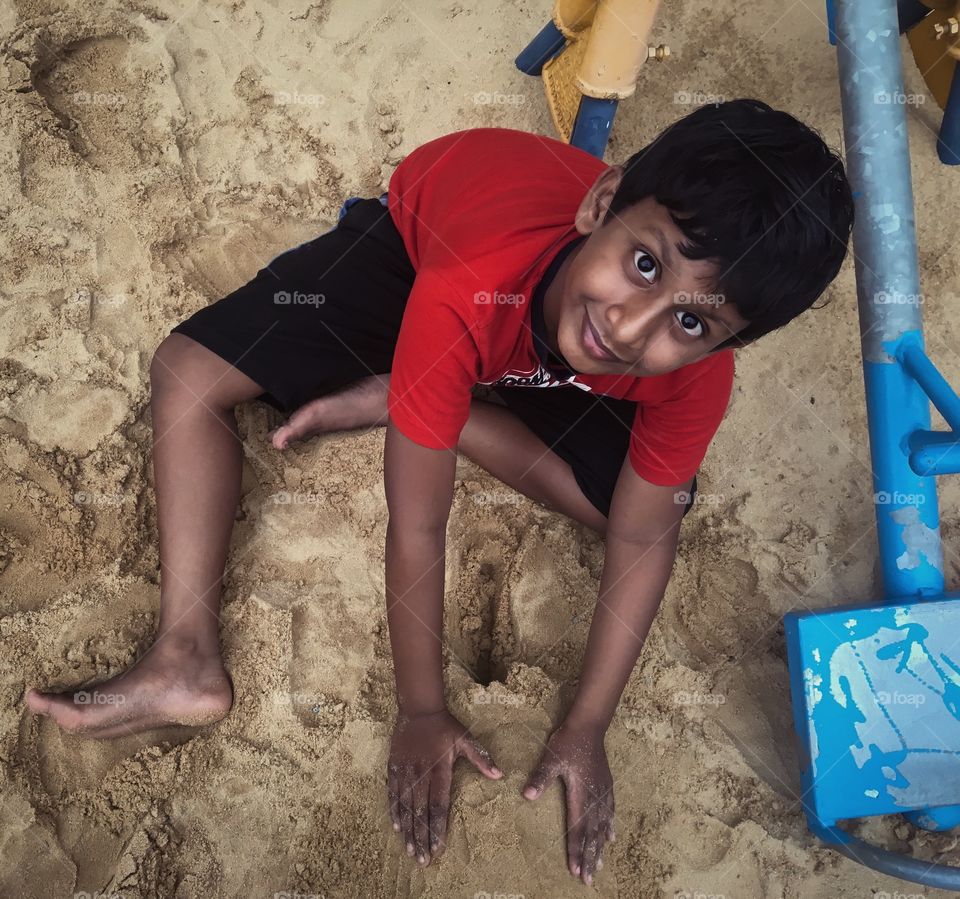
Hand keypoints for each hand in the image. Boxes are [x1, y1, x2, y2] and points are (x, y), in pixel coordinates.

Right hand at [387, 708, 502, 865]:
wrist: (419, 708)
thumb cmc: (445, 726)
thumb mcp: (466, 739)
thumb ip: (482, 758)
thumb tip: (499, 775)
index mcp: (439, 769)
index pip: (438, 804)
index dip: (438, 827)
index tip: (439, 847)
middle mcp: (421, 773)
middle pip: (420, 811)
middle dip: (422, 836)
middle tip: (423, 859)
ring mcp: (406, 770)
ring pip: (405, 805)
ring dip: (408, 829)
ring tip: (410, 849)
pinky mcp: (394, 766)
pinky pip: (393, 792)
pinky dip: (394, 810)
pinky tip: (397, 826)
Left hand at [522, 722, 613, 884]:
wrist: (589, 726)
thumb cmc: (568, 742)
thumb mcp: (551, 758)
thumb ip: (540, 778)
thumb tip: (527, 796)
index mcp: (580, 794)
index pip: (577, 828)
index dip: (576, 850)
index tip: (575, 871)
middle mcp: (594, 797)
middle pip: (592, 833)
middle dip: (590, 857)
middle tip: (588, 880)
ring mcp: (602, 792)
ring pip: (603, 826)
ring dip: (600, 848)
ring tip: (600, 866)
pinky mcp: (606, 785)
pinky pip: (610, 812)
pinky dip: (609, 827)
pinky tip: (611, 838)